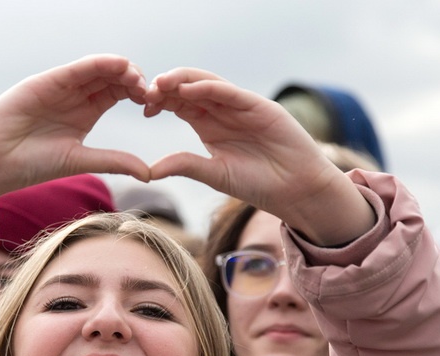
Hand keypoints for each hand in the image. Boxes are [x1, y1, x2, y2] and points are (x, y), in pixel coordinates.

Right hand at [0, 54, 150, 201]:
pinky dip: (101, 64)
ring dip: (123, 70)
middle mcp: (76, 95)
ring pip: (100, 68)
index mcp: (86, 112)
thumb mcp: (80, 160)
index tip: (155, 105)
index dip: (140, 94)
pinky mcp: (48, 80)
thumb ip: (114, 161)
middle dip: (136, 80)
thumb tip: (149, 173)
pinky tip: (119, 67)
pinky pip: (80, 67)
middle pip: (114, 76)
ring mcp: (63, 85)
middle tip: (152, 93)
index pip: (119, 92)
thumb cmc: (31, 164)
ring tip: (140, 82)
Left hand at [144, 68, 373, 243]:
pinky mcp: (259, 106)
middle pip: (189, 89)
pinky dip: (209, 89)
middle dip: (167, 87)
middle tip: (146, 91)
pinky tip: (189, 91)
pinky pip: (230, 92)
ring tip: (162, 84)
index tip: (144, 107)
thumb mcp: (214, 174)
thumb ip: (185, 166)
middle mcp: (222, 111)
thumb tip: (149, 171)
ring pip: (207, 84)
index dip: (161, 101)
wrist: (295, 189)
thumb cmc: (257, 184)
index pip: (179, 104)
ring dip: (183, 81)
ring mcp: (241, 106)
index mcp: (208, 125)